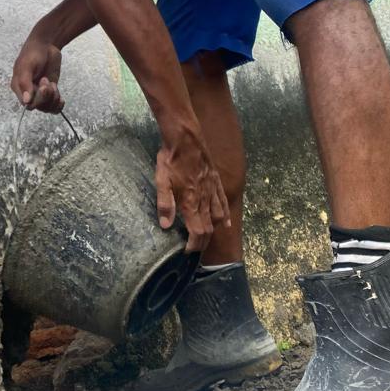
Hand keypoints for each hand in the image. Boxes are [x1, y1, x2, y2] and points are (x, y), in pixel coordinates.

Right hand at [11, 32, 63, 112]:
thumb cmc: (33, 53)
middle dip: (46, 96)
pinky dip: (58, 105)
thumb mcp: (27, 66)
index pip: (27, 104)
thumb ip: (25, 83)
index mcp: (18, 87)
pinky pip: (53, 106)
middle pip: (38, 106)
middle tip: (47, 81)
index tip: (43, 85)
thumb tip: (26, 101)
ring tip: (52, 84)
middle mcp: (28, 92)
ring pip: (47, 108)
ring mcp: (40, 92)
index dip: (38, 98)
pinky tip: (61, 99)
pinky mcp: (50, 91)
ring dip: (53, 99)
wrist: (46, 44)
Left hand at [155, 124, 227, 251]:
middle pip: (208, 228)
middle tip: (194, 250)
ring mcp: (213, 191)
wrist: (186, 138)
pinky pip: (224, 202)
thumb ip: (164, 204)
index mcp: (191, 202)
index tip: (187, 252)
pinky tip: (227, 223)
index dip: (194, 245)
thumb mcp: (161, 180)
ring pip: (218, 217)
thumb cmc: (171, 159)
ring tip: (207, 240)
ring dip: (213, 232)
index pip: (197, 232)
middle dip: (202, 243)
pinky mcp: (216, 182)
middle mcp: (205, 200)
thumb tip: (166, 226)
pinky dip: (225, 215)